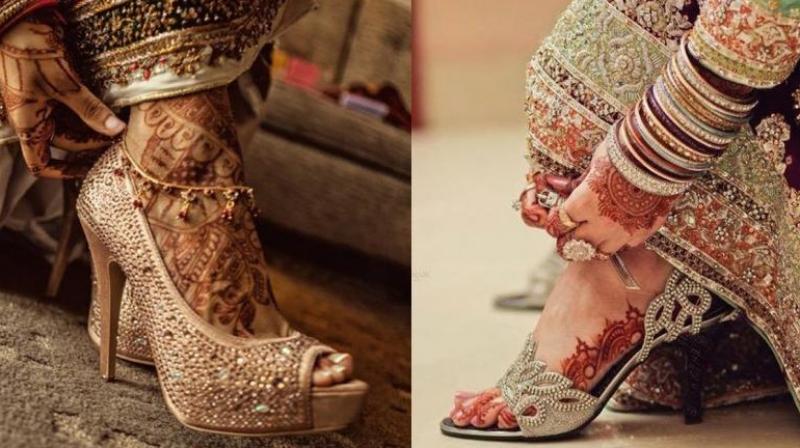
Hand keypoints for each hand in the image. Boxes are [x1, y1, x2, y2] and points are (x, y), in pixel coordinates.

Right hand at [0, 11, 124, 177]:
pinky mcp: (54, 84)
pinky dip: (92, 109)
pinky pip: (75, 104)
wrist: (19, 15)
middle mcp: (34, 114)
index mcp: (27, 121)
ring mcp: (43, 99)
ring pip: (73, 123)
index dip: (64, 172)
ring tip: (122, 126)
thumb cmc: (29, 49)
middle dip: (93, 143)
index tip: (90, 170)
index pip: (40, 163)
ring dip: (95, 126)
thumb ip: (89, 108)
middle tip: (122, 140)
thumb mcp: (62, 82)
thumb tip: (116, 131)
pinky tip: (113, 108)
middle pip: (67, 142)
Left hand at [550, 138, 677, 256]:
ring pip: (599, 251)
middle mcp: (601, 223)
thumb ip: (574, 183)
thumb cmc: (624, 152)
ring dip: (592, 244)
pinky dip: (618, 240)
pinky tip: (618, 228)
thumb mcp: (593, 164)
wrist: (663, 153)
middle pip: (573, 245)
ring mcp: (623, 231)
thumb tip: (554, 184)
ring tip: (592, 235)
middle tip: (566, 235)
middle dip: (566, 240)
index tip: (555, 219)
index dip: (553, 223)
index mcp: (583, 204)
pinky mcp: (644, 232)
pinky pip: (626, 245)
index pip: (558, 225)